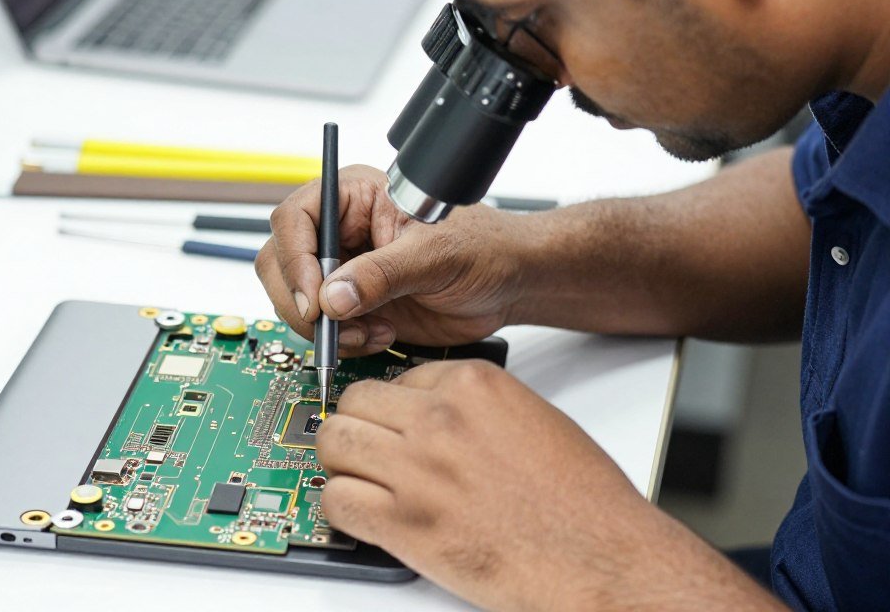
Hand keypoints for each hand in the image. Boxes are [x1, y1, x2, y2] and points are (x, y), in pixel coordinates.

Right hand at [255, 165, 527, 355]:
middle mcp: (340, 231)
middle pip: (281, 262)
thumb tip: (332, 297)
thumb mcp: (435, 255)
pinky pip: (321, 328)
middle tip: (333, 325)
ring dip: (325, 327)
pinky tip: (380, 336)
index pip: (295, 218)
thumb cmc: (482, 247)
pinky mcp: (351, 304)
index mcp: (354, 197)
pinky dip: (342, 342)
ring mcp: (342, 269)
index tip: (313, 297)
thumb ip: (382, 274)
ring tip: (371, 331)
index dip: (295, 259)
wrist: (507, 284)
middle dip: (303, 301)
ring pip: (294, 300)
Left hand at [316, 359, 644, 609]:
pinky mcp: (404, 523)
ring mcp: (417, 469)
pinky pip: (336, 500)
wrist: (600, 558)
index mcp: (473, 385)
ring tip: (360, 478)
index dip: (393, 405)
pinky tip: (364, 515)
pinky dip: (340, 508)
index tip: (391, 423)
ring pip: (334, 443)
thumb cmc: (581, 499)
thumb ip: (476, 406)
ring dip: (341, 461)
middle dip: (356, 425)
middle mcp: (439, 419)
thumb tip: (435, 410)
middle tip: (367, 449)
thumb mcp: (532, 418)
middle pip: (354, 402)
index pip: (397, 376)